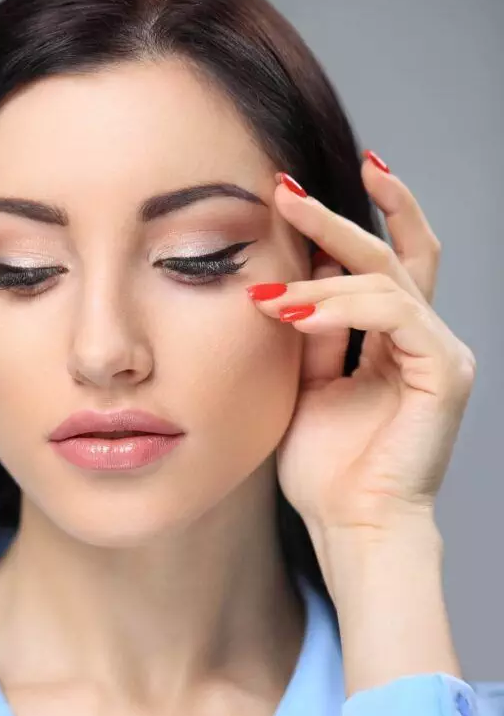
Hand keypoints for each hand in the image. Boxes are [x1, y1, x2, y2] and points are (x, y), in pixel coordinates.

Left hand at [247, 152, 476, 536]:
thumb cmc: (327, 471)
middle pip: (391, 251)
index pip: (379, 263)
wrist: (351, 526)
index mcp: (393, 341)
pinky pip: (397, 314)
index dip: (342, 222)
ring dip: (321, 273)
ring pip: (388, 277)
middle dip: (335, 216)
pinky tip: (297, 313)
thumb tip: (287, 281)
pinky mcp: (445, 371)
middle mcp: (422, 339)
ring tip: (269, 296)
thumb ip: (309, 335)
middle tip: (285, 188)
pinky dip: (344, 307)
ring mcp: (439, 352)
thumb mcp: (304, 386)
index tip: (291, 192)